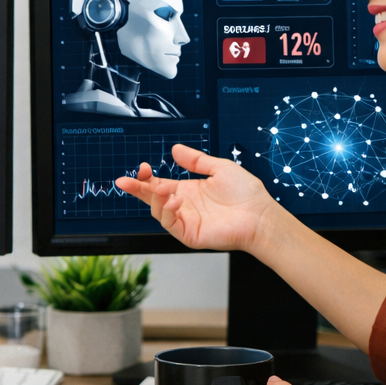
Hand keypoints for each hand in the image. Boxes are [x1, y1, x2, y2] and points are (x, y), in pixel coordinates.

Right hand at [116, 144, 278, 252]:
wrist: (261, 215)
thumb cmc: (246, 194)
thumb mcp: (219, 168)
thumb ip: (196, 160)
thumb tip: (175, 150)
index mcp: (188, 190)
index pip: (159, 184)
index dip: (147, 178)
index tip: (142, 167)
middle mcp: (184, 206)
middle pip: (152, 198)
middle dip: (137, 189)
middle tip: (124, 181)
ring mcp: (186, 221)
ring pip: (158, 211)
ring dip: (155, 199)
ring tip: (161, 187)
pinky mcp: (190, 234)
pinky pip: (170, 224)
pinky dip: (167, 212)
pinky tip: (175, 200)